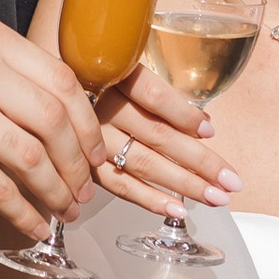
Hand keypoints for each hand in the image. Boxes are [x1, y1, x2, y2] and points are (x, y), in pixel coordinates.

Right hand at [0, 26, 112, 240]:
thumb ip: (18, 80)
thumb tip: (82, 125)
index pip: (61, 79)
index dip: (87, 122)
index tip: (97, 152)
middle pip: (53, 118)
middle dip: (77, 162)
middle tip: (85, 188)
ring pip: (32, 157)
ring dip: (57, 191)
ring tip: (67, 209)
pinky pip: (2, 189)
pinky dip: (25, 213)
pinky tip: (37, 226)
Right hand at [87, 58, 237, 221]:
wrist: (47, 94)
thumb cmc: (95, 80)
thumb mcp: (121, 70)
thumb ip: (159, 94)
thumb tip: (202, 126)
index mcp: (112, 75)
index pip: (153, 94)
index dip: (183, 114)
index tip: (210, 131)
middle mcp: (101, 107)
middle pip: (157, 134)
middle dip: (200, 160)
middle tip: (231, 180)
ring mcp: (91, 139)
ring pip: (143, 163)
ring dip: (184, 184)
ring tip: (217, 197)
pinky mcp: (85, 165)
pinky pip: (120, 186)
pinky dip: (150, 199)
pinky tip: (177, 209)